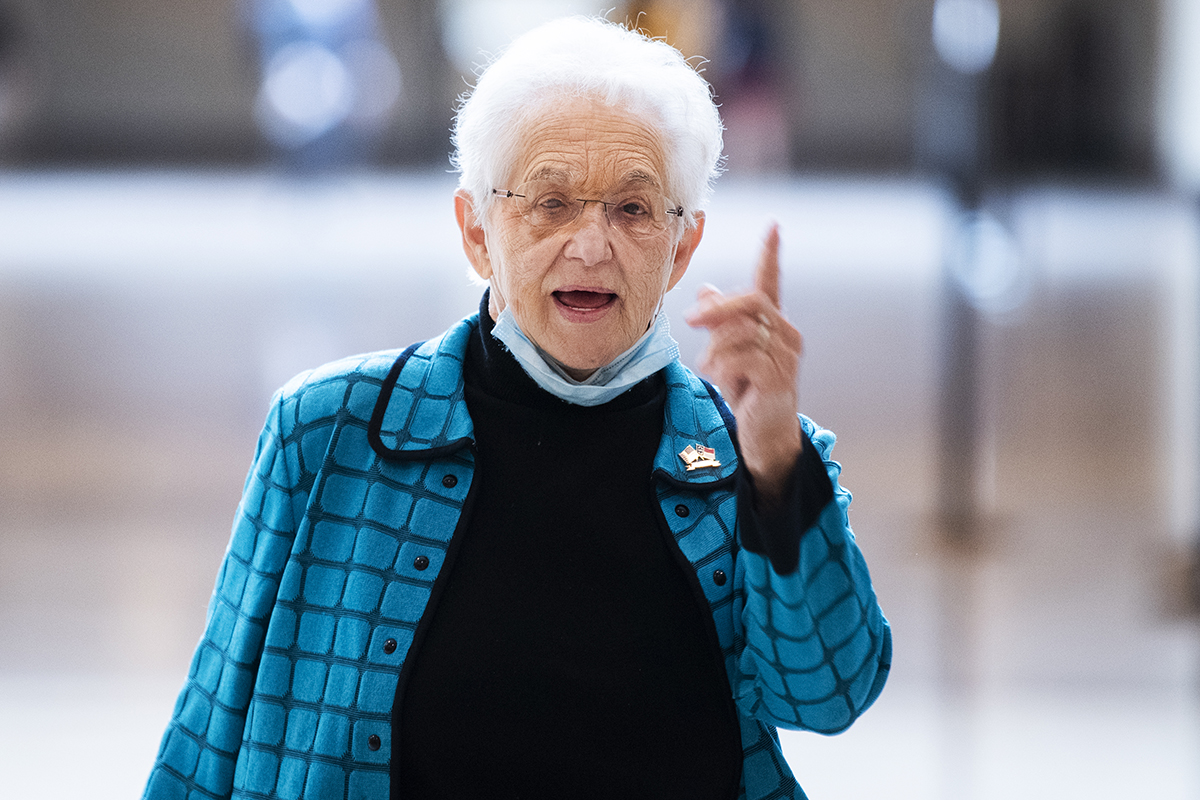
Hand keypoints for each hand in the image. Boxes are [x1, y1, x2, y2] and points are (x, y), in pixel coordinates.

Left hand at [684, 224, 803, 503]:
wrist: (764, 434)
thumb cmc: (747, 390)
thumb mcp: (727, 352)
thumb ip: (719, 323)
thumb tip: (704, 290)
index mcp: (772, 322)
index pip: (771, 281)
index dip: (770, 253)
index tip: (773, 225)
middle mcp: (785, 333)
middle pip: (750, 301)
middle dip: (716, 308)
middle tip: (690, 322)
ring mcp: (786, 355)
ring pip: (742, 331)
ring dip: (716, 348)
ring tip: (709, 368)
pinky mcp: (779, 378)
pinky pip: (744, 357)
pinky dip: (723, 366)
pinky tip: (721, 380)